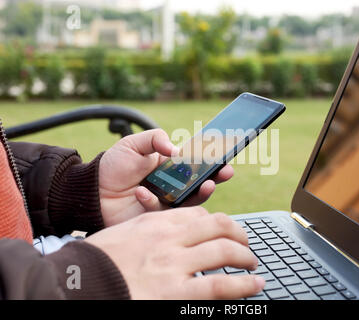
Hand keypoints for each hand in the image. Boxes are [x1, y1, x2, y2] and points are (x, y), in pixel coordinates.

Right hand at [85, 206, 264, 298]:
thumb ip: (151, 229)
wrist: (73, 287)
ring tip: (252, 264)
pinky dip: (244, 285)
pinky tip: (254, 284)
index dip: (218, 222)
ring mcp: (176, 265)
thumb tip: (171, 233)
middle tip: (245, 244)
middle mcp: (170, 239)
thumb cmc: (96, 262)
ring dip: (245, 256)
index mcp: (156, 222)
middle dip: (239, 234)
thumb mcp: (124, 234)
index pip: (199, 214)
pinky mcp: (177, 294)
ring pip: (226, 251)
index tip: (225, 231)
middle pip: (219, 226)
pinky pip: (221, 286)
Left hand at [99, 129, 233, 226]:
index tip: (224, 161)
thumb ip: (155, 138)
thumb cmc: (112, 166)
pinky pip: (161, 213)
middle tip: (223, 174)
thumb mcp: (133, 144)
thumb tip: (176, 149)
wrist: (90, 191)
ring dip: (199, 194)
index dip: (211, 164)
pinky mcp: (154, 220)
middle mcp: (171, 187)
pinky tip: (142, 192)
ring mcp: (164, 204)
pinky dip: (153, 202)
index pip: (195, 166)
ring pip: (188, 203)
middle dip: (214, 179)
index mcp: (169, 169)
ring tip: (205, 185)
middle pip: (198, 185)